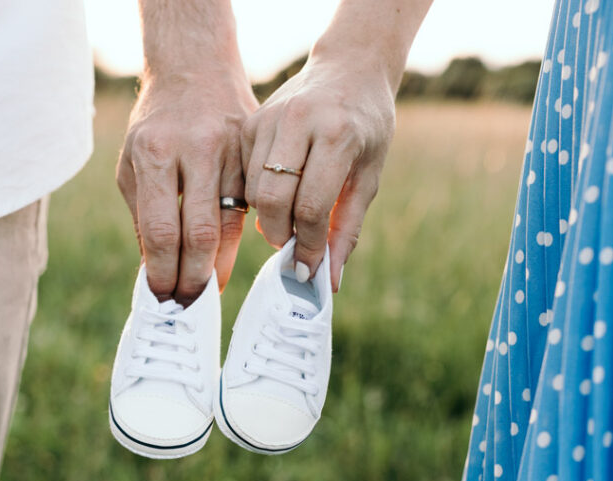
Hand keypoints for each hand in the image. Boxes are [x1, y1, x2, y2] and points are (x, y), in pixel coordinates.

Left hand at [117, 69, 257, 304]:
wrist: (195, 69)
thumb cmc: (156, 126)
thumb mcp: (132, 165)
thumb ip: (143, 217)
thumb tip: (154, 273)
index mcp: (156, 153)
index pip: (162, 230)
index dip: (163, 272)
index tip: (162, 299)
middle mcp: (197, 150)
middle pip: (201, 233)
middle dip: (193, 278)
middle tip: (188, 305)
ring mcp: (232, 150)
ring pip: (232, 224)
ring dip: (220, 266)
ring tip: (208, 290)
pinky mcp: (255, 153)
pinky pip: (250, 207)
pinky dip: (239, 239)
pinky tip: (228, 260)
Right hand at [241, 55, 395, 290]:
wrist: (349, 68)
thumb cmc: (367, 126)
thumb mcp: (368, 176)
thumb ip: (347, 228)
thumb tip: (329, 279)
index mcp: (337, 134)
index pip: (312, 206)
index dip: (309, 244)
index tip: (309, 267)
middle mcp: (299, 121)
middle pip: (274, 200)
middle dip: (281, 234)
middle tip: (293, 245)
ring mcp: (268, 118)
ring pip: (255, 192)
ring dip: (269, 218)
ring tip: (290, 219)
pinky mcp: (250, 121)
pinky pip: (244, 177)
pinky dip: (259, 196)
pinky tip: (279, 193)